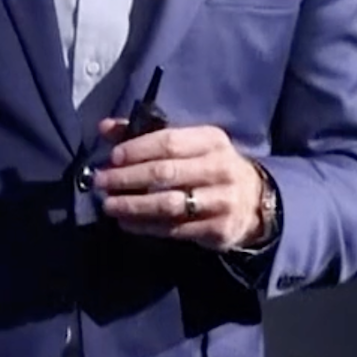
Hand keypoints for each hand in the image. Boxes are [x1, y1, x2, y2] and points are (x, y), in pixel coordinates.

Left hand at [94, 120, 267, 251]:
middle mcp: (220, 168)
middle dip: (127, 178)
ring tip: (109, 205)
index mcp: (212, 140)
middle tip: (101, 183)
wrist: (254, 201)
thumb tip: (104, 127)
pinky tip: (127, 223)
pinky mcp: (219, 229)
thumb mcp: (188, 144)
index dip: (137, 149)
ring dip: (133, 206)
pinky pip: (175, 229)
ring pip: (169, 204)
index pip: (169, 142)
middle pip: (165, 173)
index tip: (112, 158)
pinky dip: (146, 227)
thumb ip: (146, 134)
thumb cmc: (209, 166)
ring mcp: (222, 200)